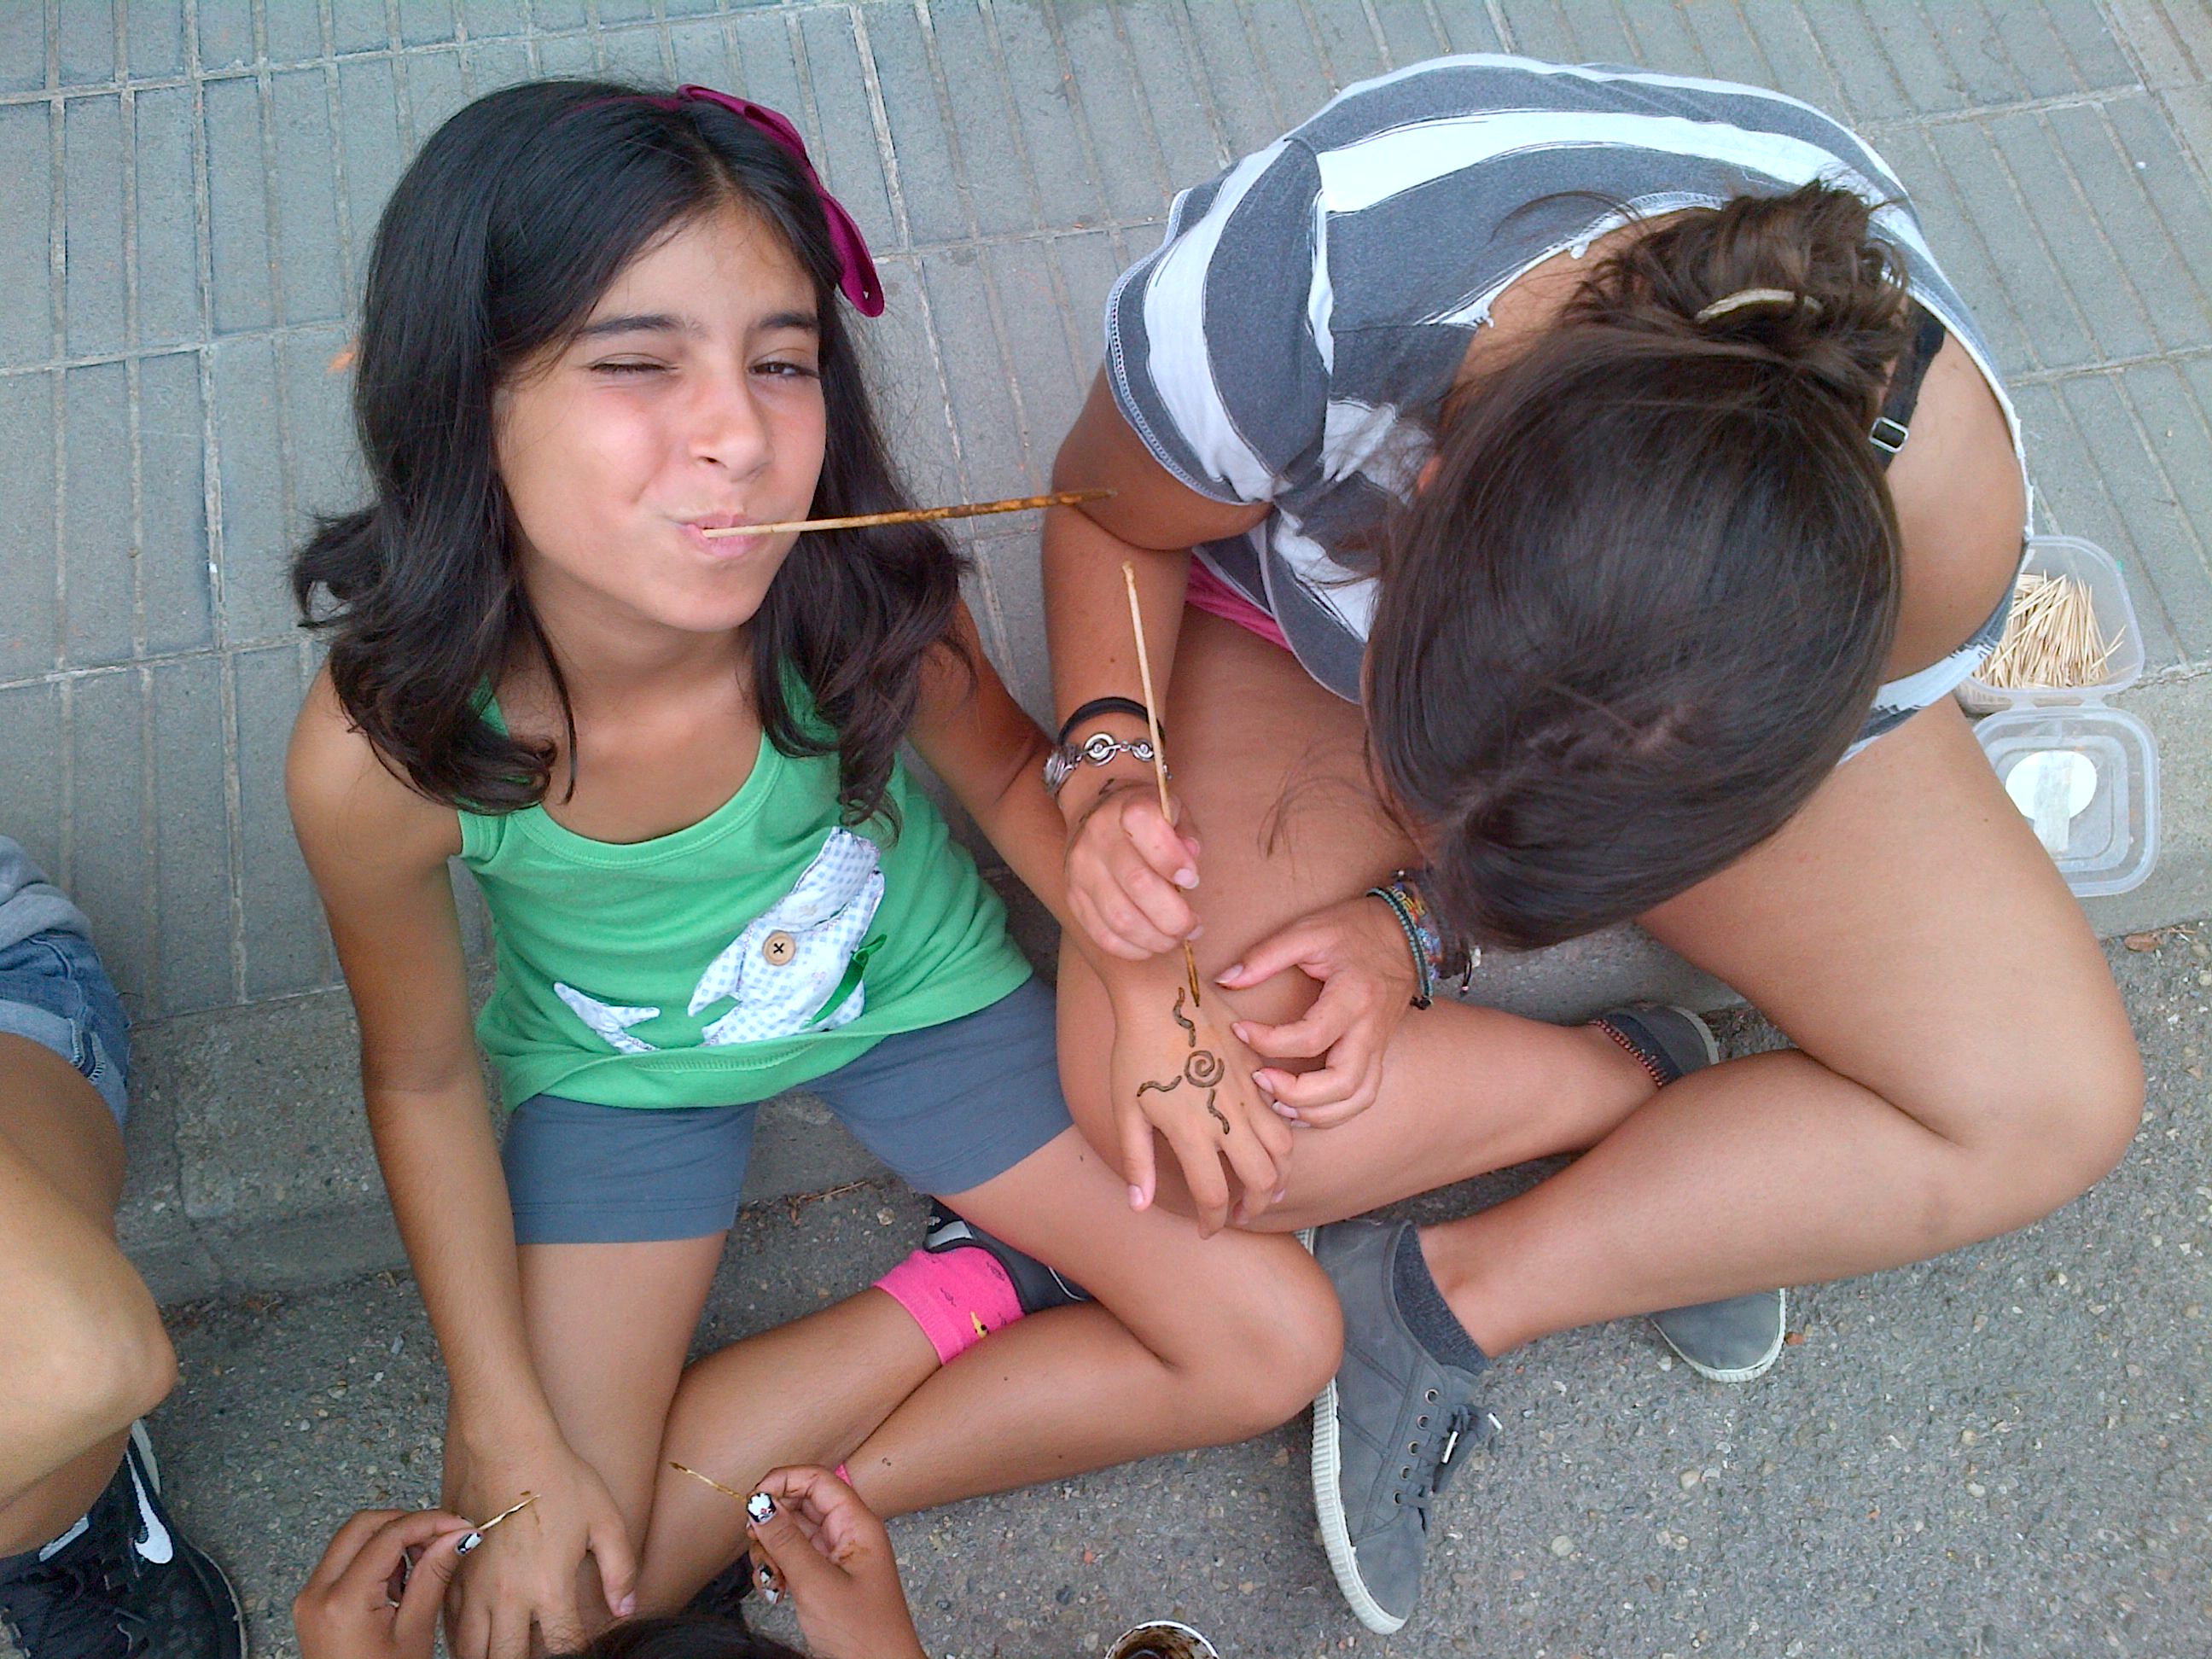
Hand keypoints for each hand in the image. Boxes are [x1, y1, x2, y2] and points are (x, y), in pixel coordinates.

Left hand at [295, 1508, 475, 1658]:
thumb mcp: (415, 1632)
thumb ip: (434, 1575)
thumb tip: (457, 1536)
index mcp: (343, 1600)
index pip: (389, 1535)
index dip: (430, 1522)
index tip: (460, 1526)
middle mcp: (317, 1593)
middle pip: (362, 1525)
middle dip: (406, 1523)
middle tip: (441, 1538)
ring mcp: (310, 1598)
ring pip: (351, 1539)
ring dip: (389, 1539)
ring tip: (421, 1566)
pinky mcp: (312, 1605)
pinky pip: (342, 1561)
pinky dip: (373, 1557)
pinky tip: (398, 1582)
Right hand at [441, 1432, 637, 1658]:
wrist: (506, 1445)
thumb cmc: (559, 1477)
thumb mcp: (605, 1519)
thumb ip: (621, 1570)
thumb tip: (626, 1609)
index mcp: (550, 1588)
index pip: (563, 1647)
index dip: (575, 1653)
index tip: (579, 1645)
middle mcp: (508, 1598)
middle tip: (537, 1649)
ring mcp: (474, 1588)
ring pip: (471, 1652)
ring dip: (491, 1655)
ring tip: (507, 1647)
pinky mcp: (453, 1573)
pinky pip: (450, 1625)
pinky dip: (463, 1639)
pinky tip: (478, 1634)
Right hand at [745, 1468, 926, 1658]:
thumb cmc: (863, 1632)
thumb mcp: (816, 1582)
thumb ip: (786, 1541)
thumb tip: (760, 1504)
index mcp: (857, 1523)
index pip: (817, 1479)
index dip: (783, 1481)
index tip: (753, 1499)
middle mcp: (847, 1534)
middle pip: (802, 1505)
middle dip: (773, 1521)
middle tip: (754, 1541)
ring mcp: (836, 1556)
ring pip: (794, 1533)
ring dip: (772, 1550)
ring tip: (769, 1576)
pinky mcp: (826, 1577)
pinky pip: (795, 1558)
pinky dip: (779, 1569)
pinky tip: (775, 1590)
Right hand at [1063, 777, 1204, 961]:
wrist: (1098, 813)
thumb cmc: (1148, 820)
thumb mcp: (1174, 812)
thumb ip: (1187, 836)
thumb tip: (1189, 871)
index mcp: (1127, 808)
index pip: (1145, 827)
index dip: (1173, 859)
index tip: (1192, 879)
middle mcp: (1097, 837)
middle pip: (1137, 883)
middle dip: (1174, 916)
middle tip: (1193, 926)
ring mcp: (1080, 870)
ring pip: (1120, 918)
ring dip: (1156, 938)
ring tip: (1175, 938)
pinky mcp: (1073, 897)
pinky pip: (1102, 935)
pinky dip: (1132, 948)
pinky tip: (1152, 945)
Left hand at [1107, 978, 1293, 1234]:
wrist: (1161, 993)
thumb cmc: (1135, 1050)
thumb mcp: (1125, 1109)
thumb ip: (1137, 1161)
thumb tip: (1139, 1206)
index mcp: (1192, 1130)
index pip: (1214, 1196)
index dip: (1212, 1222)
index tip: (1207, 1230)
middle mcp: (1228, 1116)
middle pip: (1263, 1181)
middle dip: (1256, 1208)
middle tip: (1240, 1216)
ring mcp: (1247, 1093)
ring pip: (1283, 1150)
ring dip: (1278, 1177)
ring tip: (1263, 1188)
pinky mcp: (1256, 1071)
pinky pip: (1281, 1115)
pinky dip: (1281, 1140)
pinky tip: (1266, 1145)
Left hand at [1215, 895, 1419, 1127]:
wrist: (1406, 935)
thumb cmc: (1355, 930)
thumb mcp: (1308, 931)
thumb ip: (1265, 956)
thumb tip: (1225, 980)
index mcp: (1353, 997)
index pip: (1310, 1038)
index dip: (1268, 1042)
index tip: (1239, 1029)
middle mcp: (1369, 1029)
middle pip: (1340, 1083)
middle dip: (1294, 1092)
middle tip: (1258, 1078)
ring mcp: (1378, 1046)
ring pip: (1355, 1098)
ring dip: (1314, 1112)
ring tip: (1275, 1102)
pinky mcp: (1378, 1053)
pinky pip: (1362, 1096)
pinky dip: (1332, 1112)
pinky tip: (1300, 1108)